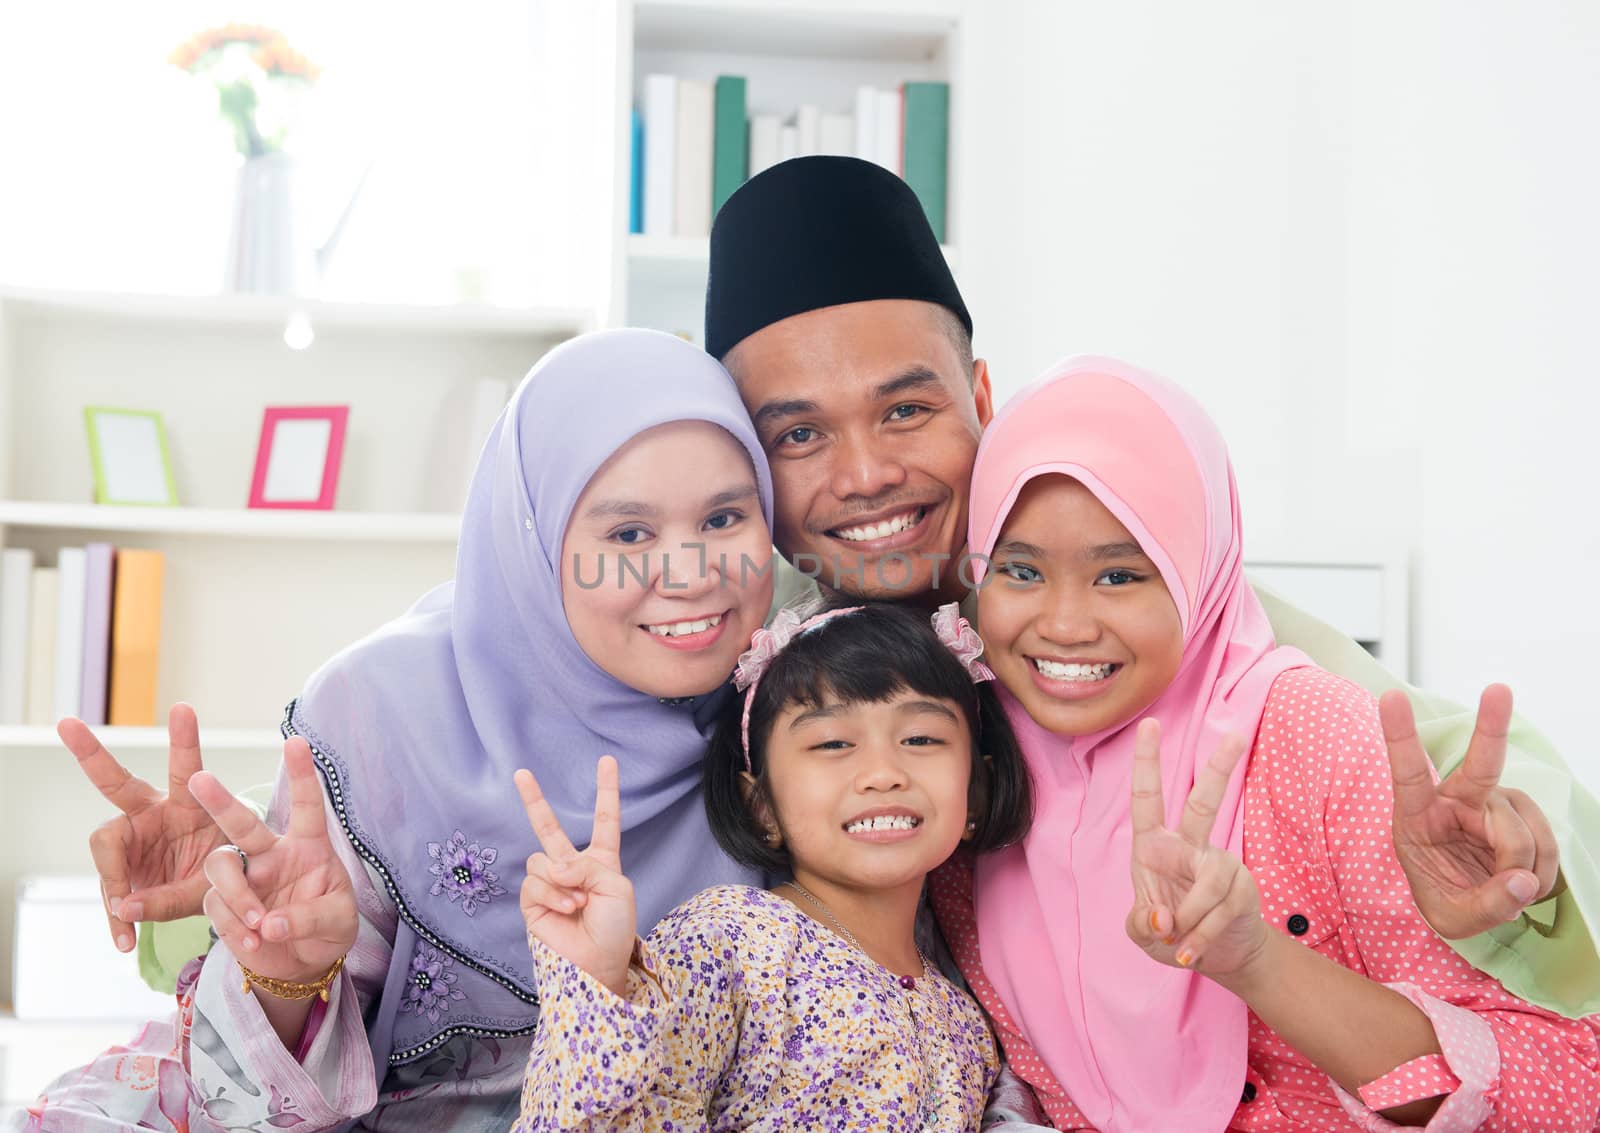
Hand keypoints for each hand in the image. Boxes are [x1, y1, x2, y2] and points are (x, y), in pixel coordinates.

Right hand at [61, 703, 226, 951]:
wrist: (229, 906)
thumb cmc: (232, 881)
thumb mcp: (217, 889)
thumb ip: (177, 895)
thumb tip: (123, 907)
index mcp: (193, 803)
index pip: (187, 768)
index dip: (184, 739)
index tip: (184, 708)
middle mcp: (157, 813)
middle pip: (117, 783)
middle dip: (91, 753)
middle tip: (66, 724)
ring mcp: (134, 839)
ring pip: (105, 848)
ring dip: (114, 883)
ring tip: (126, 920)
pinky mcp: (124, 866)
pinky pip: (114, 891)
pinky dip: (118, 917)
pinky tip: (124, 940)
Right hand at [187, 738, 356, 983]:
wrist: (304, 960)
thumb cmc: (329, 927)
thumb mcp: (337, 921)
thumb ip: (309, 917)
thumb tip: (269, 924)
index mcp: (308, 844)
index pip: (307, 805)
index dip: (302, 775)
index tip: (296, 741)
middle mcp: (271, 853)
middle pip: (242, 823)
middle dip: (220, 800)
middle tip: (197, 778)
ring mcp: (245, 877)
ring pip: (221, 868)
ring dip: (237, 895)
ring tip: (259, 923)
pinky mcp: (224, 905)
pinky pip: (217, 908)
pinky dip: (233, 926)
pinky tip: (254, 943)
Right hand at [515, 756, 635, 997]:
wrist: (598, 965)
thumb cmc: (615, 929)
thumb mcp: (616, 886)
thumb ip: (587, 866)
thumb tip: (554, 866)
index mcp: (601, 861)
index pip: (604, 820)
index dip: (606, 790)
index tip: (607, 761)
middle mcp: (572, 868)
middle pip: (549, 827)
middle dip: (533, 799)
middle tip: (521, 773)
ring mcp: (550, 884)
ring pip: (542, 860)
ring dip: (562, 880)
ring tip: (578, 903)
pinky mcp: (532, 902)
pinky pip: (535, 882)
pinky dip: (552, 894)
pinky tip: (566, 909)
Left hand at [1125, 720, 1265, 979]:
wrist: (1216, 957)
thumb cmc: (1171, 935)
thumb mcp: (1142, 934)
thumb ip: (1142, 925)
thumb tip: (1163, 917)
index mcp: (1154, 846)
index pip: (1147, 798)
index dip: (1146, 763)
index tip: (1149, 723)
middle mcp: (1188, 847)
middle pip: (1205, 803)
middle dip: (1220, 769)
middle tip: (1237, 735)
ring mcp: (1218, 865)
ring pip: (1209, 882)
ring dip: (1191, 919)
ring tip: (1178, 944)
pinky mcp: (1242, 888)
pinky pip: (1221, 911)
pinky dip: (1201, 938)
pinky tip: (1191, 954)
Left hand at [1382, 684, 1558, 937]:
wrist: (1469, 904)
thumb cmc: (1444, 901)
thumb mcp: (1452, 917)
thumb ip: (1485, 904)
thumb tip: (1523, 882)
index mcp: (1415, 816)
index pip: (1407, 772)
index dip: (1400, 735)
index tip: (1390, 696)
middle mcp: (1454, 802)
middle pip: (1478, 765)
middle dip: (1491, 726)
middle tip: (1499, 688)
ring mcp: (1491, 805)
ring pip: (1521, 828)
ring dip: (1524, 865)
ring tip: (1509, 887)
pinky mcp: (1520, 814)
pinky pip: (1544, 840)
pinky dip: (1541, 868)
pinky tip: (1525, 880)